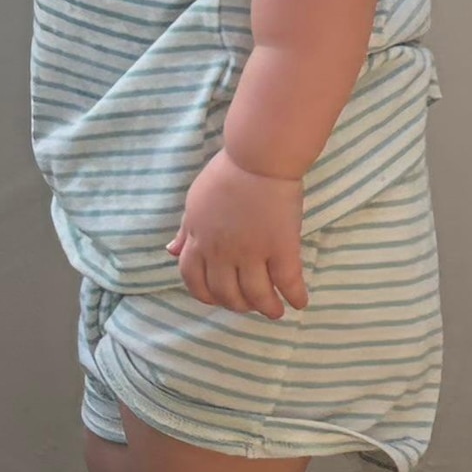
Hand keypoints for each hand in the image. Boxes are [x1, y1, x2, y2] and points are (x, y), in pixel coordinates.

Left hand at [176, 155, 309, 318]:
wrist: (259, 159)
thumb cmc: (227, 173)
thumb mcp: (195, 202)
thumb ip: (186, 231)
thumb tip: (171, 251)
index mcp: (200, 240)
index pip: (193, 280)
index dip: (205, 294)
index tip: (217, 299)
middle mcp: (222, 253)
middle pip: (226, 293)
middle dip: (238, 305)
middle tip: (250, 306)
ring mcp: (252, 253)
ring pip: (256, 294)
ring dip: (266, 308)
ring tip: (275, 312)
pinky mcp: (281, 248)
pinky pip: (287, 281)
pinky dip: (294, 296)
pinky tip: (300, 302)